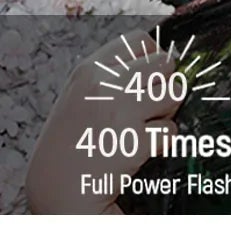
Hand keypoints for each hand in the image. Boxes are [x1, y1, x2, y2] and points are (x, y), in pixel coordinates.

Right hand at [26, 33, 179, 212]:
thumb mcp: (79, 96)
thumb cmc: (71, 142)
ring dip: (167, 112)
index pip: (138, 41)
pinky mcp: (134, 142)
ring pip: (174, 93)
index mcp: (88, 71)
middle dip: (165, 83)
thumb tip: (163, 60)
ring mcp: (119, 112)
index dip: (152, 57)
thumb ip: (111, 76)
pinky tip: (138, 150)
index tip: (149, 76)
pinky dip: (161, 143)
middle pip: (164, 63)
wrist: (56, 189)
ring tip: (143, 127)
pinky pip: (170, 131)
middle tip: (150, 106)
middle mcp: (103, 86)